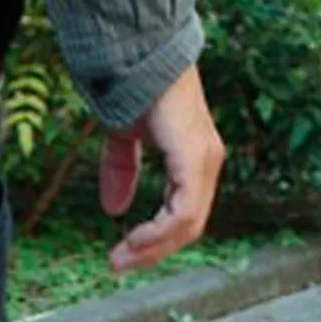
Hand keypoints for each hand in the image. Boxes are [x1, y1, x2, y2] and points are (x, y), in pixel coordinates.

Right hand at [98, 65, 224, 274]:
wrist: (141, 56)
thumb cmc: (137, 88)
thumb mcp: (125, 138)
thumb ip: (122, 171)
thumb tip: (113, 209)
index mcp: (195, 159)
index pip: (184, 214)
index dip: (155, 240)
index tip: (121, 254)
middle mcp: (207, 162)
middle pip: (189, 226)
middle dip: (152, 251)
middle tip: (118, 265)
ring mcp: (205, 161)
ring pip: (188, 224)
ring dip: (154, 246)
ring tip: (122, 258)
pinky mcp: (195, 159)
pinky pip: (184, 211)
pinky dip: (159, 231)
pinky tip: (135, 237)